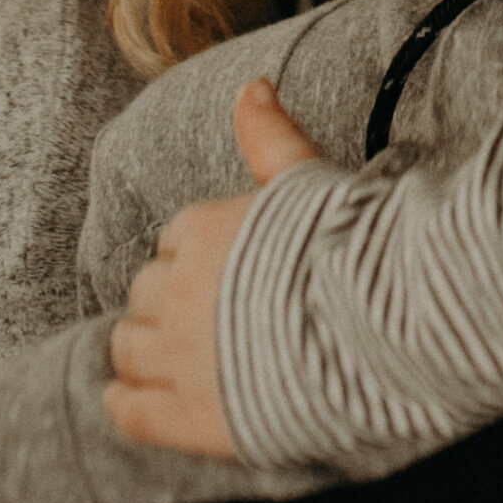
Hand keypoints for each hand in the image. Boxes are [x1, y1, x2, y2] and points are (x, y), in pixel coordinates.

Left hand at [103, 81, 321, 458]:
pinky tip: (132, 400)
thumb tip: (252, 85)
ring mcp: (178, 358)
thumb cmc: (348, 249)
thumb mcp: (306, 180)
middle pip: (144, 294)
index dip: (195, 258)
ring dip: (141, 351)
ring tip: (168, 359)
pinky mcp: (186, 417)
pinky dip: (125, 403)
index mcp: (200, 233)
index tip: (221, 273)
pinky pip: (128, 411)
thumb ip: (270, 136)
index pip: (174, 241)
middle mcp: (177, 293)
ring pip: (125, 348)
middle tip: (201, 320)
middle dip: (166, 303)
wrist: (378, 328)